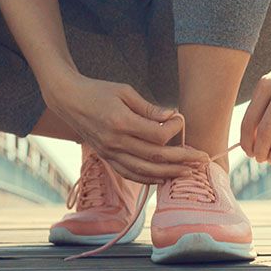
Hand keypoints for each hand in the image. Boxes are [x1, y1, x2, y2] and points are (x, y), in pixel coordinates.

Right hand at [44, 74, 209, 183]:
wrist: (68, 100)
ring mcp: (109, 152)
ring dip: (170, 173)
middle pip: (155, 157)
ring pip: (144, 171)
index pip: (156, 136)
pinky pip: (129, 174)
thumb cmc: (98, 91)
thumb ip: (148, 108)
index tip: (180, 120)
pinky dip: (148, 179)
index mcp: (121, 122)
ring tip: (189, 172)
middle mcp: (115, 141)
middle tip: (202, 158)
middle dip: (182, 159)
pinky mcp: (106, 158)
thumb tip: (172, 116)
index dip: (174, 131)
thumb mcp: (124, 91)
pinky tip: (163, 178)